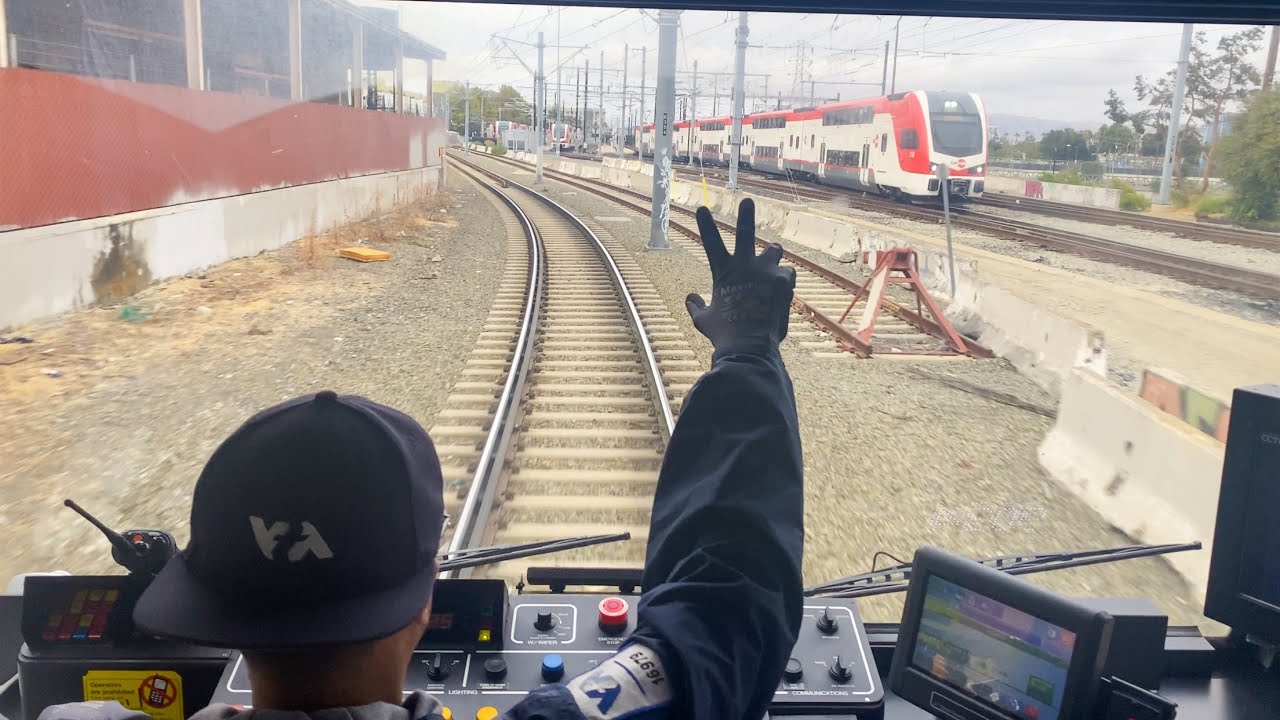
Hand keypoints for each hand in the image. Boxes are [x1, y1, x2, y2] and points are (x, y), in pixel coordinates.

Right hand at [685, 199, 795, 355]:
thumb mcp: (702, 321)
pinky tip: (782, 289)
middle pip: (746, 231)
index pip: (711, 241)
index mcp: (723, 271)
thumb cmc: (724, 334)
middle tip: (747, 202)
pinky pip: (787, 273)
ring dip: (771, 253)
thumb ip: (695, 306)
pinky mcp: (785, 281)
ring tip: (771, 254)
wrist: (751, 346)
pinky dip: (784, 279)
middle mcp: (746, 264)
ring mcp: (767, 270)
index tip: (701, 208)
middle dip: (746, 214)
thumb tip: (689, 297)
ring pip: (773, 249)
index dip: (705, 224)